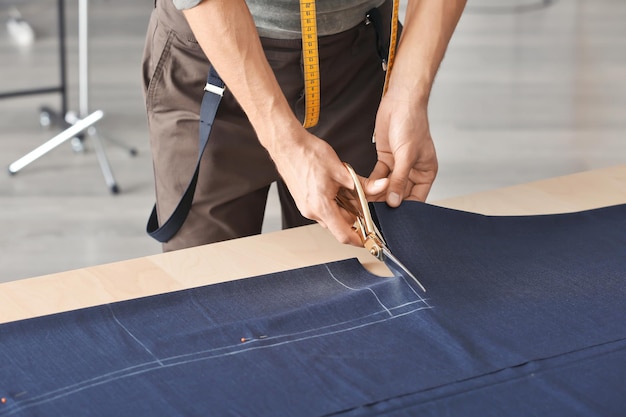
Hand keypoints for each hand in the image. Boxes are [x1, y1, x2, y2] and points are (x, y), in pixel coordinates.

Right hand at [268, 126, 386, 245]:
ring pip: (332, 216)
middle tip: (362, 201)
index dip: (359, 240)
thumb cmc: (308, 154)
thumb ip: (364, 184)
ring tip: (345, 189)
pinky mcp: (304, 202)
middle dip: (354, 216)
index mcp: (322, 206)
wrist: (287, 145)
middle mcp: (312, 211)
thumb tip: (381, 187)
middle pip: (340, 225)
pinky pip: (324, 210)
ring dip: (343, 208)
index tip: (369, 240)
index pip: (343, 234)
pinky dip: (334, 203)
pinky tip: (336, 188)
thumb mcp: (342, 170)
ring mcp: (306, 208)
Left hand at [367, 94, 437, 205]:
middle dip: (388, 203)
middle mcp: (412, 172)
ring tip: (367, 205)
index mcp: (425, 172)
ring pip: (387, 187)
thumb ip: (399, 180)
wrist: (400, 102)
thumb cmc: (412, 123)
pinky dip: (371, 184)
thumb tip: (394, 202)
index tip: (393, 219)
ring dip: (377, 195)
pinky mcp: (385, 160)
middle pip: (399, 194)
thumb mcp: (407, 155)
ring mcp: (398, 166)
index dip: (405, 209)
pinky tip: (363, 191)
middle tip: (375, 214)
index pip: (416, 198)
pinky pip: (378, 177)